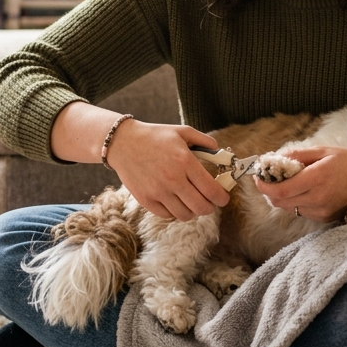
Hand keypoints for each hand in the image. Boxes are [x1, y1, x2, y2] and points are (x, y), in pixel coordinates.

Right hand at [106, 120, 229, 220]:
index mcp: (185, 162)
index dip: (222, 198)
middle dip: (210, 207)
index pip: (211, 190)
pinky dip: (175, 211)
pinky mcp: (146, 200)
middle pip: (201, 207)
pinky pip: (168, 215)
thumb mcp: (182, 131)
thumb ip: (205, 141)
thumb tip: (221, 153)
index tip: (223, 198)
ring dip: (193, 211)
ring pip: (185, 215)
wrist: (123, 142)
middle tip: (210, 202)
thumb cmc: (155, 136)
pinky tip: (175, 201)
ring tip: (192, 202)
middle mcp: (173, 179)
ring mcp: (158, 192)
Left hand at [255, 147, 346, 222]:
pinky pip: (303, 211)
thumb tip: (273, 159)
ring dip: (284, 196)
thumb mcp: (324, 151)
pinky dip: (297, 202)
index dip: (263, 186)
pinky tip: (307, 191)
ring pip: (289, 208)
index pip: (279, 191)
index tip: (258, 177)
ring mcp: (322, 211)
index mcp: (317, 178)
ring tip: (293, 182)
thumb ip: (297, 156)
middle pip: (280, 202)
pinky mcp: (326, 219)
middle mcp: (318, 198)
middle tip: (270, 177)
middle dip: (270, 191)